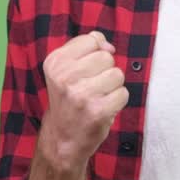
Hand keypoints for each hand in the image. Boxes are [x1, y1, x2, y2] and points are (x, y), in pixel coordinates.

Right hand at [38, 32, 128, 168]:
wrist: (62, 139)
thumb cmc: (68, 101)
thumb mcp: (65, 70)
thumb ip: (85, 48)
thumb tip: (108, 46)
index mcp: (55, 62)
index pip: (91, 40)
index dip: (95, 54)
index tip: (85, 71)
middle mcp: (65, 77)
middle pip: (106, 57)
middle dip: (105, 71)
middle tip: (91, 88)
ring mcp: (81, 94)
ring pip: (117, 74)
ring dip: (112, 87)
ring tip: (97, 98)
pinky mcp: (97, 111)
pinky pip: (123, 93)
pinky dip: (118, 101)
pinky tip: (104, 108)